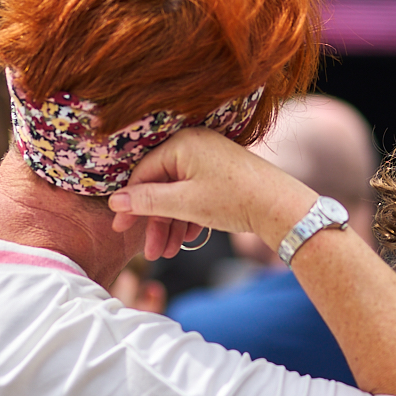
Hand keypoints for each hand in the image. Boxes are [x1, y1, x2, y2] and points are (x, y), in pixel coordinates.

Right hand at [108, 128, 315, 260]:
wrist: (280, 206)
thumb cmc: (234, 200)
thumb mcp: (184, 203)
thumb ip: (147, 201)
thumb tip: (115, 200)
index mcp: (181, 143)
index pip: (143, 174)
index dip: (131, 204)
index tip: (120, 228)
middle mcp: (193, 144)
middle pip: (161, 186)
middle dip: (155, 222)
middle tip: (149, 251)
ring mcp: (208, 158)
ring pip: (178, 194)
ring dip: (171, 224)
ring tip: (169, 252)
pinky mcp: (220, 172)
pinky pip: (195, 193)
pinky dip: (189, 216)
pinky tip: (188, 239)